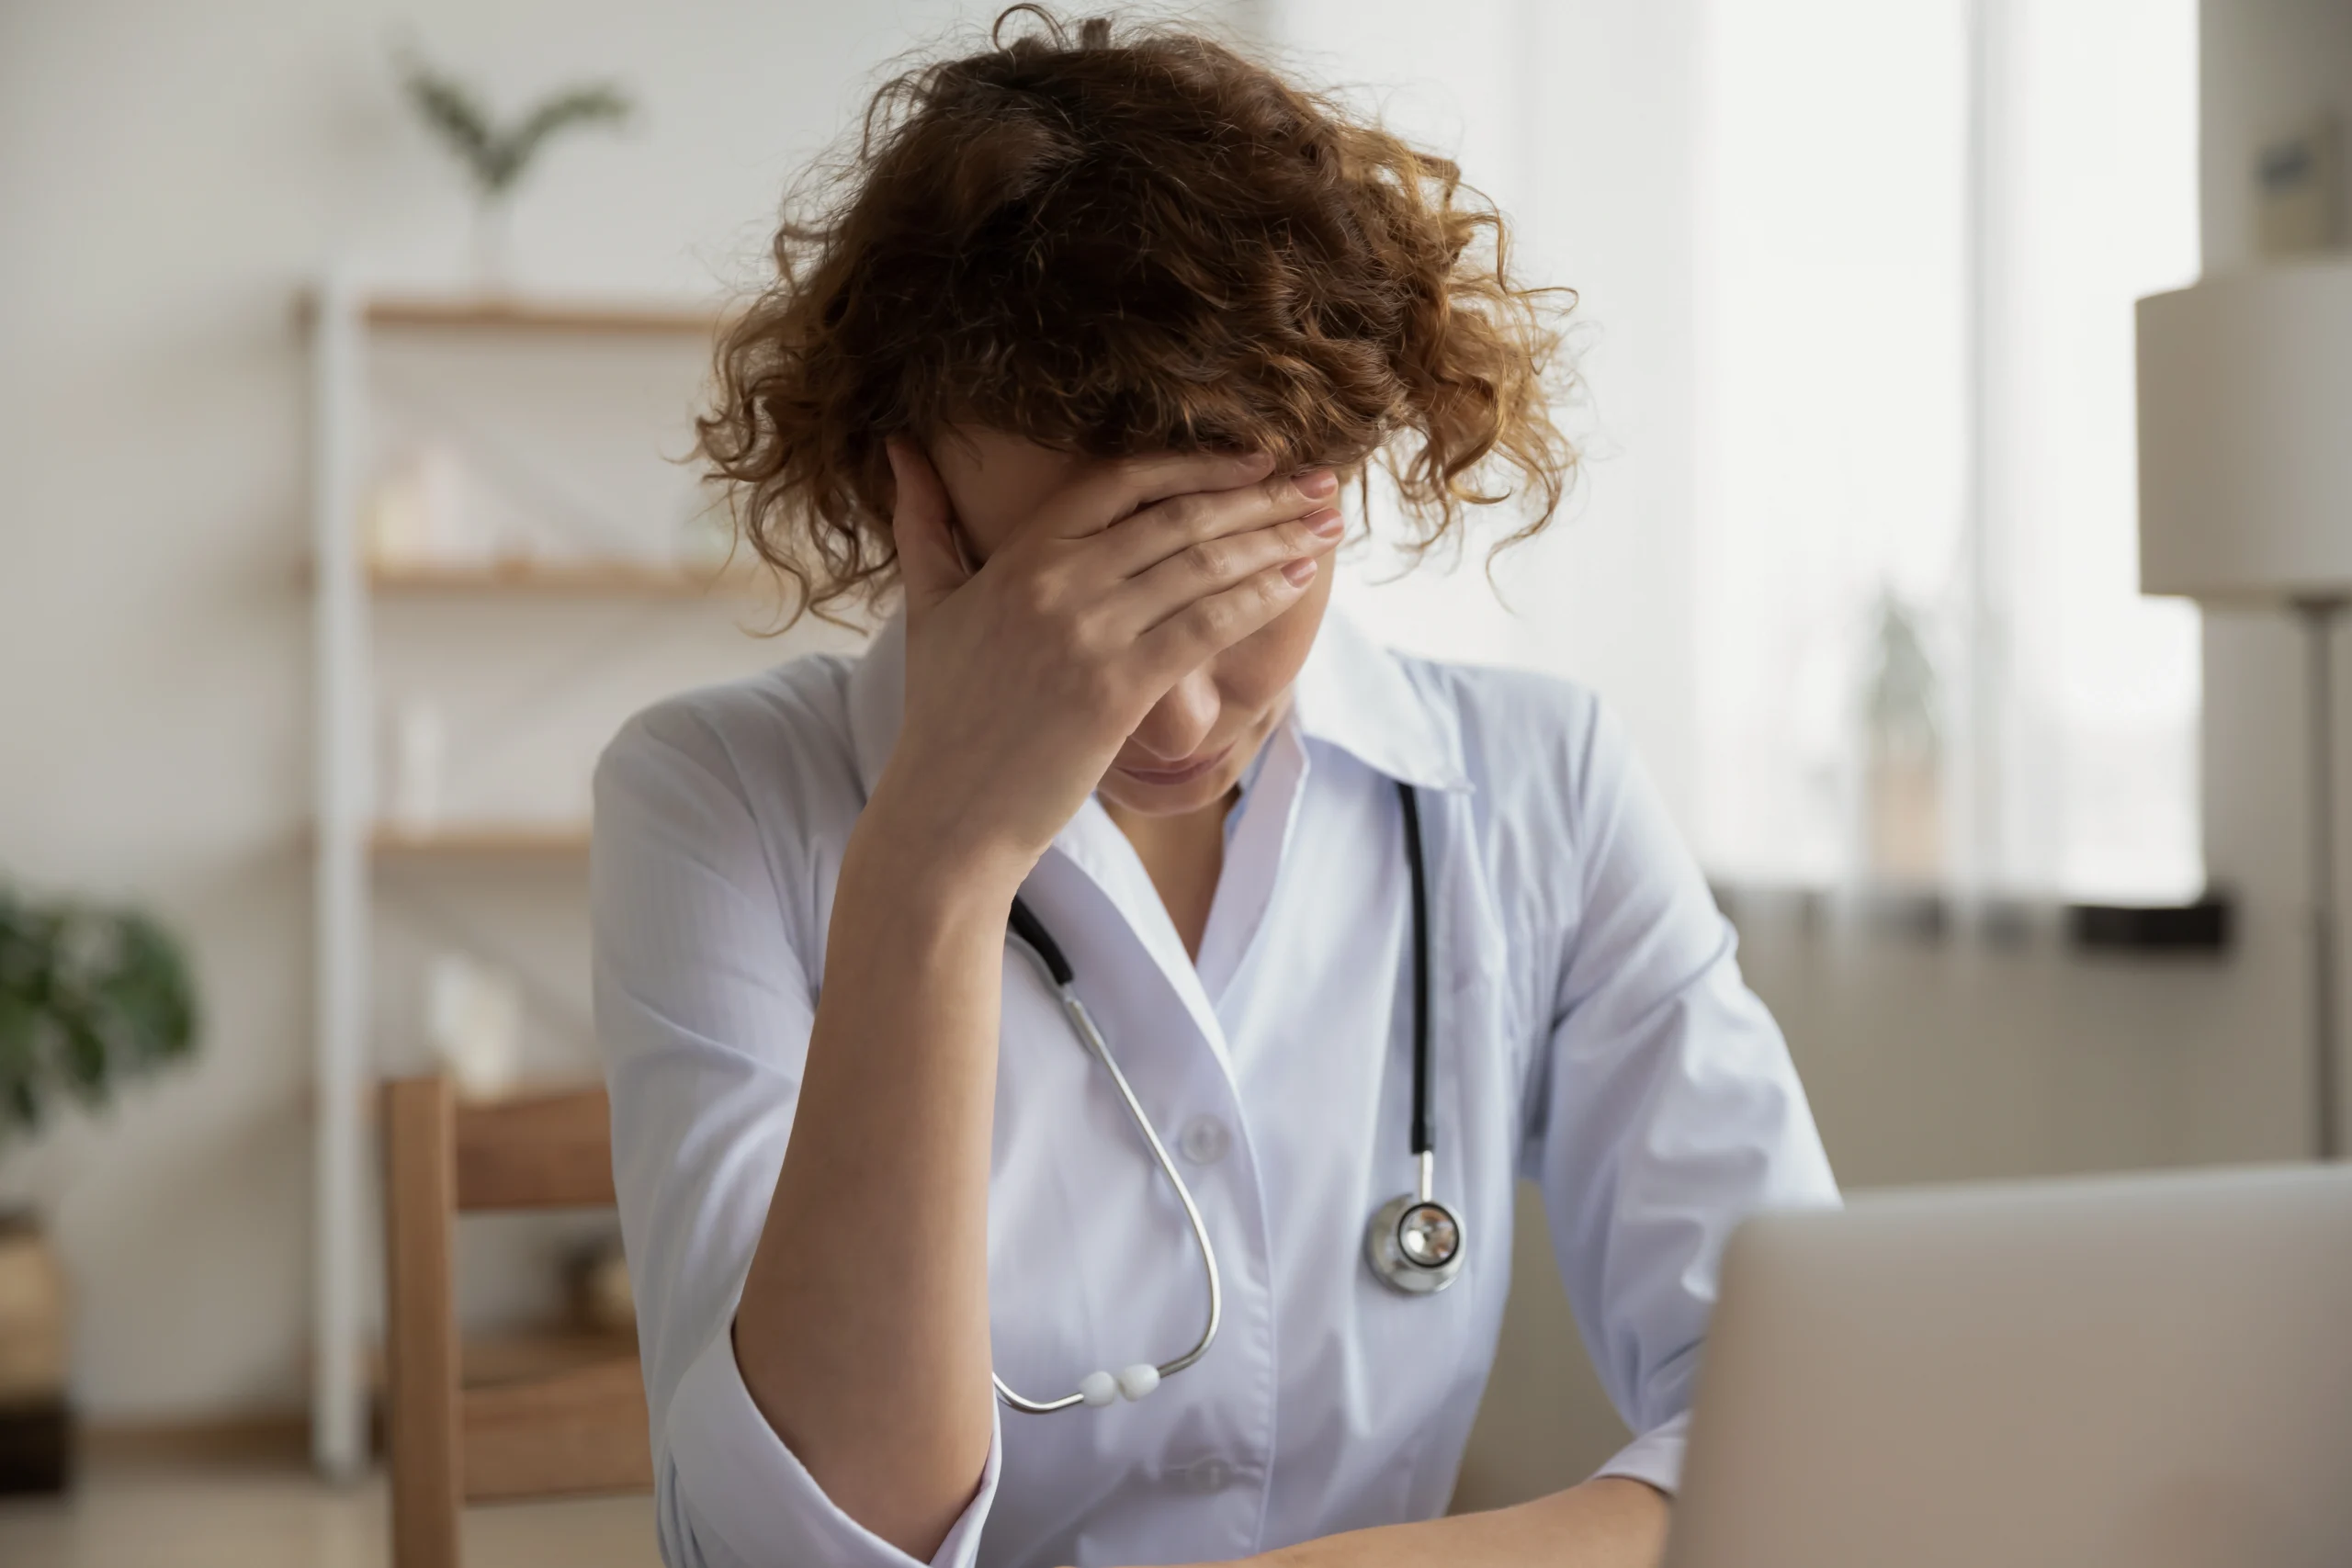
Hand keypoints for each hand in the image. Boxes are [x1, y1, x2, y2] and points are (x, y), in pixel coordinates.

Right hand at [866, 437, 1342, 882]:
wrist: (947, 815)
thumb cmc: (942, 715)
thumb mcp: (928, 606)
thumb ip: (923, 522)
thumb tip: (900, 448)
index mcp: (1018, 555)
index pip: (1121, 480)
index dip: (1197, 462)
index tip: (1255, 455)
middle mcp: (1057, 582)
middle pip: (1179, 515)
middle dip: (1260, 494)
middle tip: (1319, 481)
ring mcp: (1089, 634)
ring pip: (1203, 565)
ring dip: (1276, 539)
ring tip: (1327, 524)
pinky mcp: (1118, 689)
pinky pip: (1206, 627)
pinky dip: (1259, 596)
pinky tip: (1298, 579)